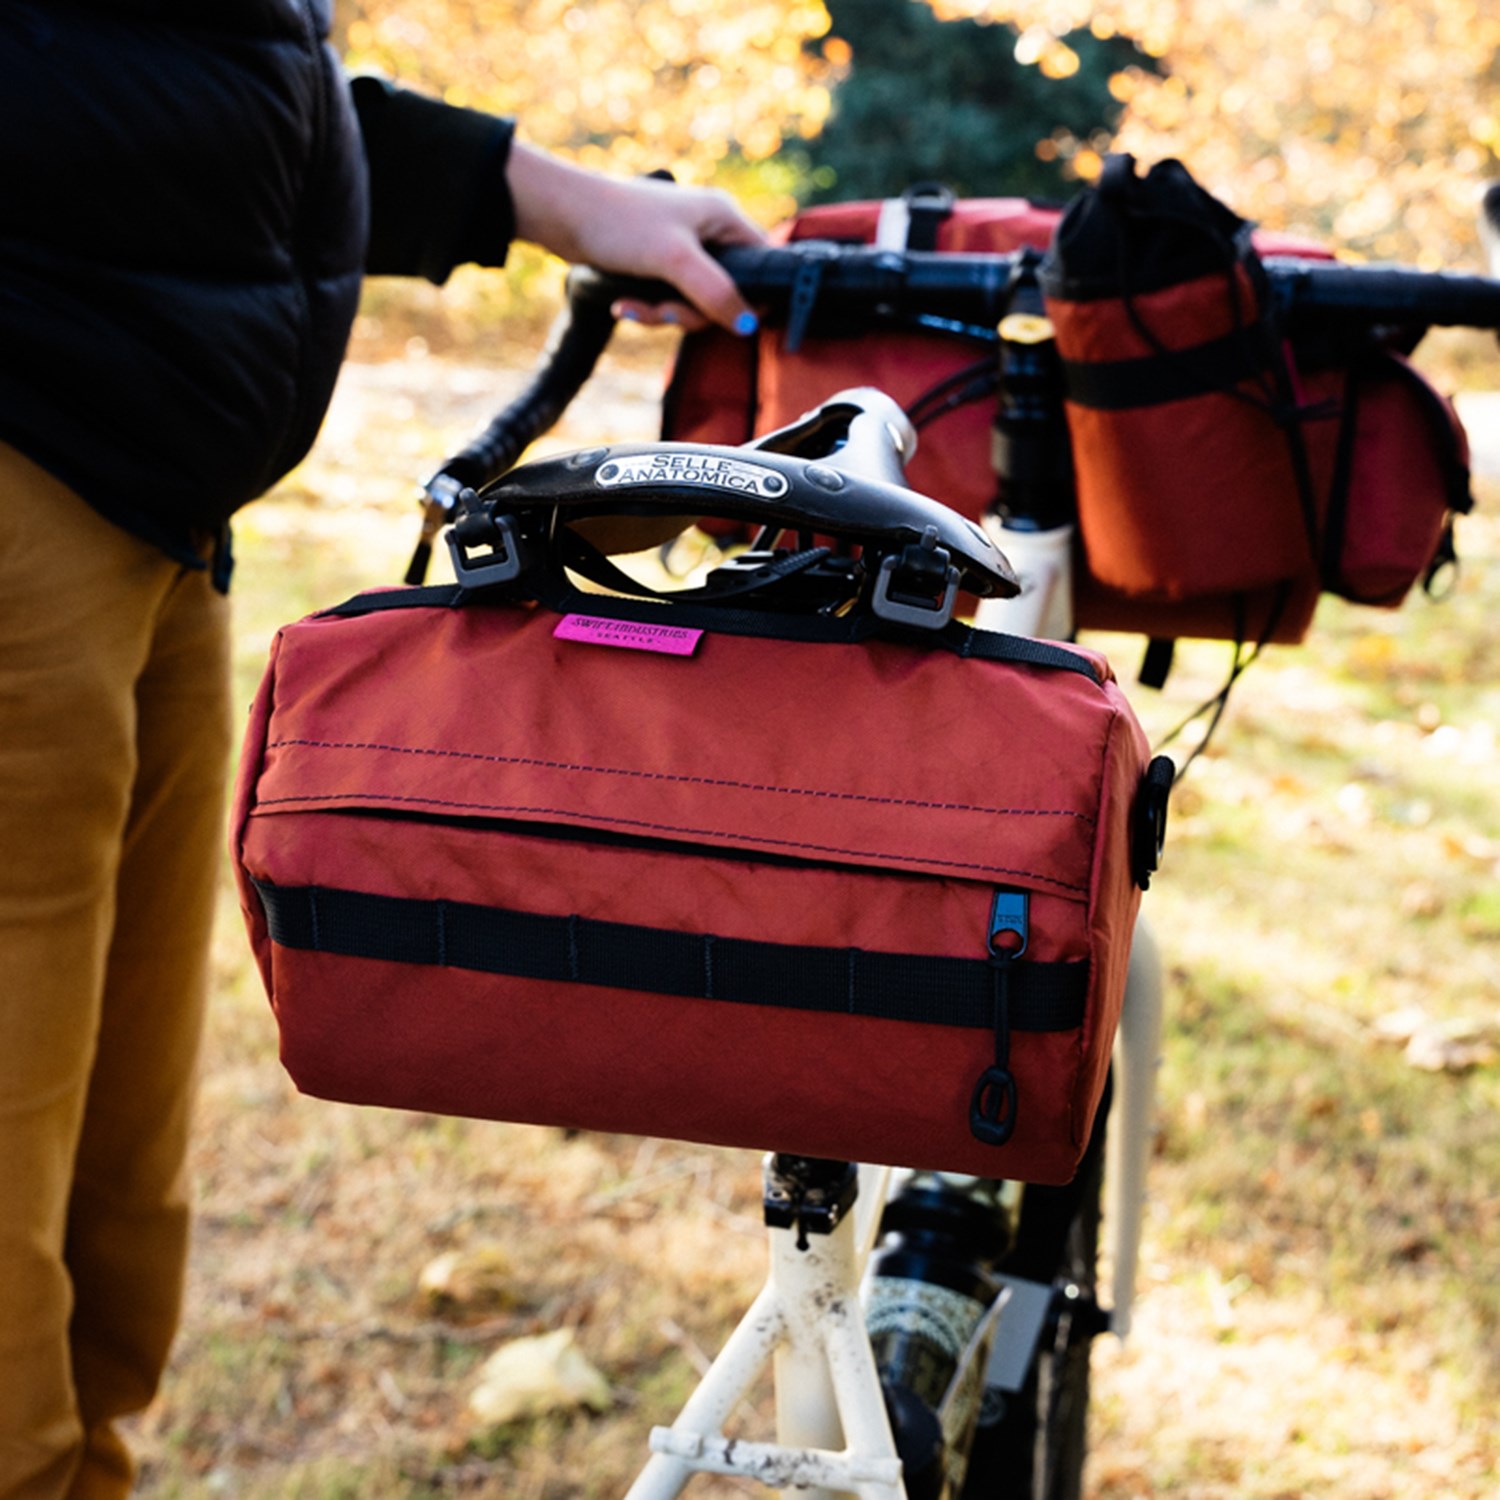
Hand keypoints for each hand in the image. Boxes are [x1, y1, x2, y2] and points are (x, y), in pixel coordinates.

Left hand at [506, 141, 765, 333]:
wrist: (560, 213)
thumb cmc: (620, 222)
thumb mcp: (675, 261)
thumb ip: (716, 293)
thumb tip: (750, 326)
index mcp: (723, 218)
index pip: (764, 262)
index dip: (755, 297)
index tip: (736, 323)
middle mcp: (708, 231)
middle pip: (726, 292)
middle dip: (694, 312)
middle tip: (666, 313)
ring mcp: (682, 249)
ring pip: (694, 301)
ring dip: (664, 314)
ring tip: (633, 307)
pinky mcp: (657, 264)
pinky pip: (667, 298)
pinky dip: (648, 307)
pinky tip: (623, 305)